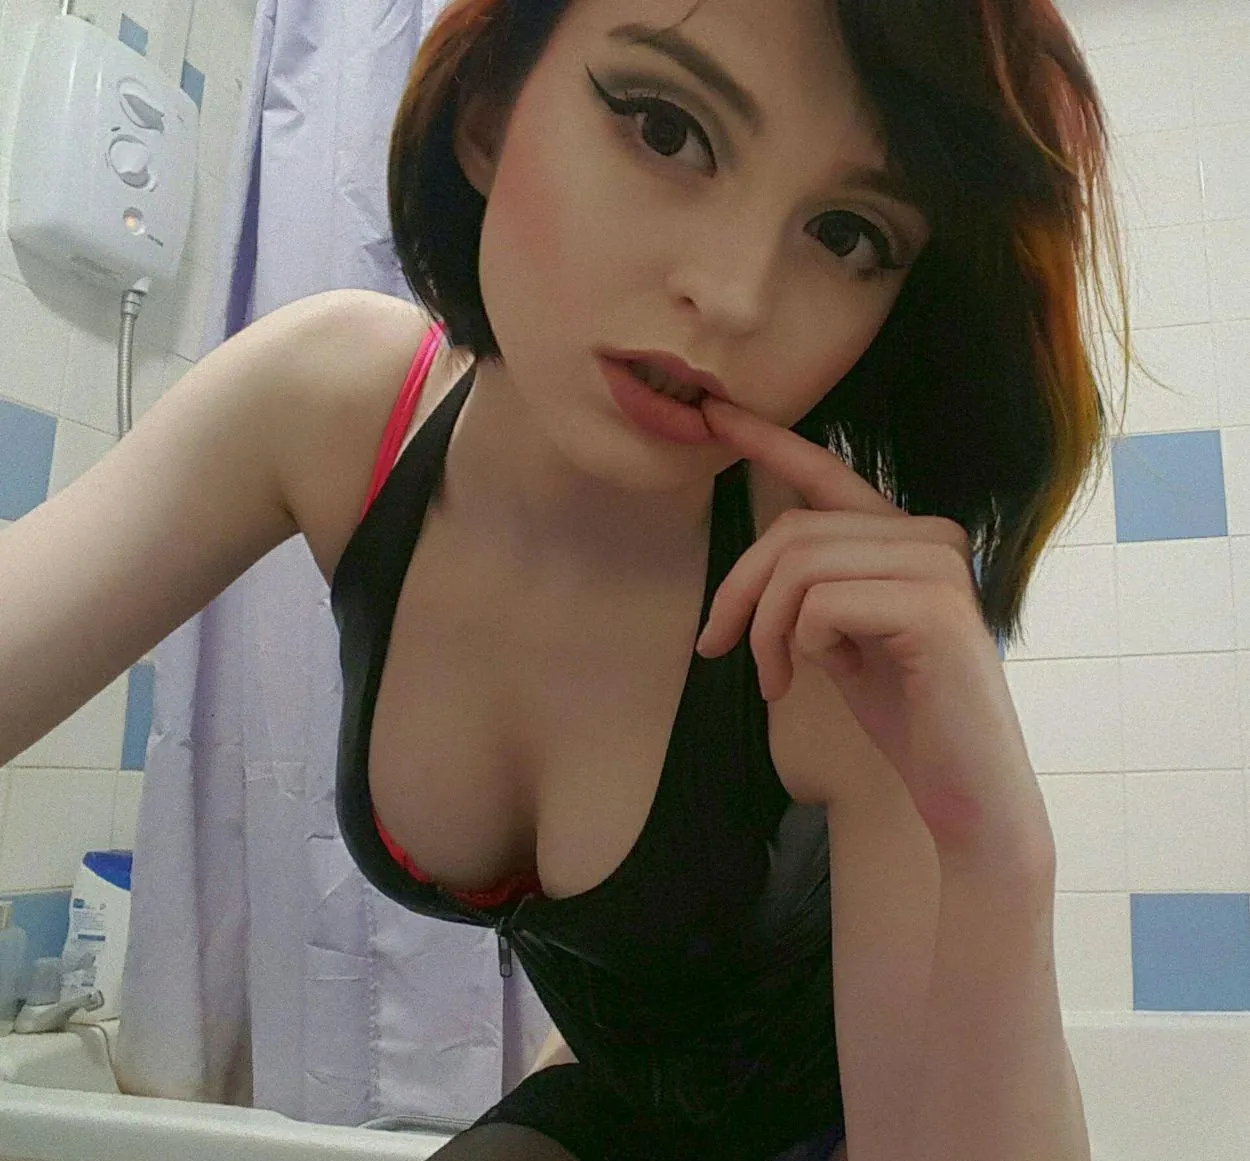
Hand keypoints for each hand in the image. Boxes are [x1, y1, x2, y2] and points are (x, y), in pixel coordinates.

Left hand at [694, 395, 1048, 856]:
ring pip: (800, 564)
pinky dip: (799, 644)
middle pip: (793, 529)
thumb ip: (813, 588)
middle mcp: (931, 536)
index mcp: (907, 538)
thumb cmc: (905, 716)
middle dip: (738, 592)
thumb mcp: (842, 637)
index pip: (827, 473)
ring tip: (775, 679)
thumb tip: (751, 571)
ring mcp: (939, 567)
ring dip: (764, 629)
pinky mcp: (935, 607)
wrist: (965, 792)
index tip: (713, 414)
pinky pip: (821, 603)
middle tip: (716, 648)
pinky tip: (822, 678)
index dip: (767, 441)